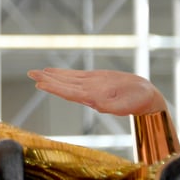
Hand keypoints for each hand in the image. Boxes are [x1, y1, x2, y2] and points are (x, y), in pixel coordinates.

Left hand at [27, 67, 167, 115]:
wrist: (148, 99)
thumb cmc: (142, 103)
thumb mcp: (130, 105)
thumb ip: (114, 108)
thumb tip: (98, 107)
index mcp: (95, 99)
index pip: (70, 93)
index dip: (55, 88)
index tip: (40, 84)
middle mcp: (89, 93)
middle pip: (64, 86)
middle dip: (47, 80)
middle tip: (30, 74)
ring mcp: (91, 86)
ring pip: (67, 80)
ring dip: (51, 76)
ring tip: (35, 72)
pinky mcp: (95, 80)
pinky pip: (75, 76)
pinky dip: (62, 74)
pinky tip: (51, 71)